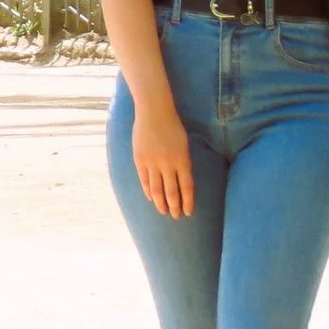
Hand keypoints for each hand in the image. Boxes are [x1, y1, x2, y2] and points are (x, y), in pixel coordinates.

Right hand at [133, 104, 196, 218]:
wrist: (154, 111)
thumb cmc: (172, 126)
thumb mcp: (184, 144)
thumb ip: (183, 163)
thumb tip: (182, 181)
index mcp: (182, 159)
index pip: (187, 187)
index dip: (188, 201)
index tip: (188, 212)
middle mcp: (168, 164)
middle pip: (172, 192)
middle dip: (174, 206)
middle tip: (176, 217)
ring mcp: (152, 162)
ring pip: (157, 189)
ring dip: (160, 203)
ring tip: (163, 212)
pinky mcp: (140, 160)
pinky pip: (144, 180)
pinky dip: (148, 191)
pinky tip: (151, 198)